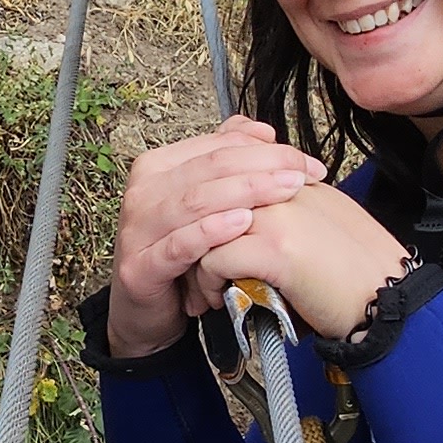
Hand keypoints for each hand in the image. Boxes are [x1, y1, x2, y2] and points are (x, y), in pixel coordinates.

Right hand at [106, 119, 331, 359]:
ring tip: (286, 190)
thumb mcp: (205, 205)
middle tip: (304, 173)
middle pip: (210, 166)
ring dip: (246, 192)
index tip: (305, 161)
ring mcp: (137, 229)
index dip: (265, 148)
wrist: (146, 312)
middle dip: (264, 166)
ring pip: (196, 200)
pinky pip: (180, 244)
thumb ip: (227, 163)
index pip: (217, 145)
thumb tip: (262, 130)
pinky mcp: (140, 267)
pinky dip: (212, 231)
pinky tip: (243, 224)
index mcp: (157, 167)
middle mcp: (143, 192)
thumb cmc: (181, 255)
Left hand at [195, 180, 412, 342]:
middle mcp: (279, 186)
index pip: (223, 170)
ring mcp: (277, 215)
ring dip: (194, 265)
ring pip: (203, 228)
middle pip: (205, 198)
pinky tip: (219, 302)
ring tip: (202, 292)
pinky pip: (214, 259)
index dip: (202, 208)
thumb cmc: (353, 268)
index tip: (197, 238)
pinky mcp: (275, 249)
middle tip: (186, 268)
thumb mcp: (316, 220)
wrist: (388, 296)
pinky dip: (209, 284)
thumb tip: (243, 214)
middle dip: (188, 235)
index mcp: (288, 176)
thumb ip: (280, 206)